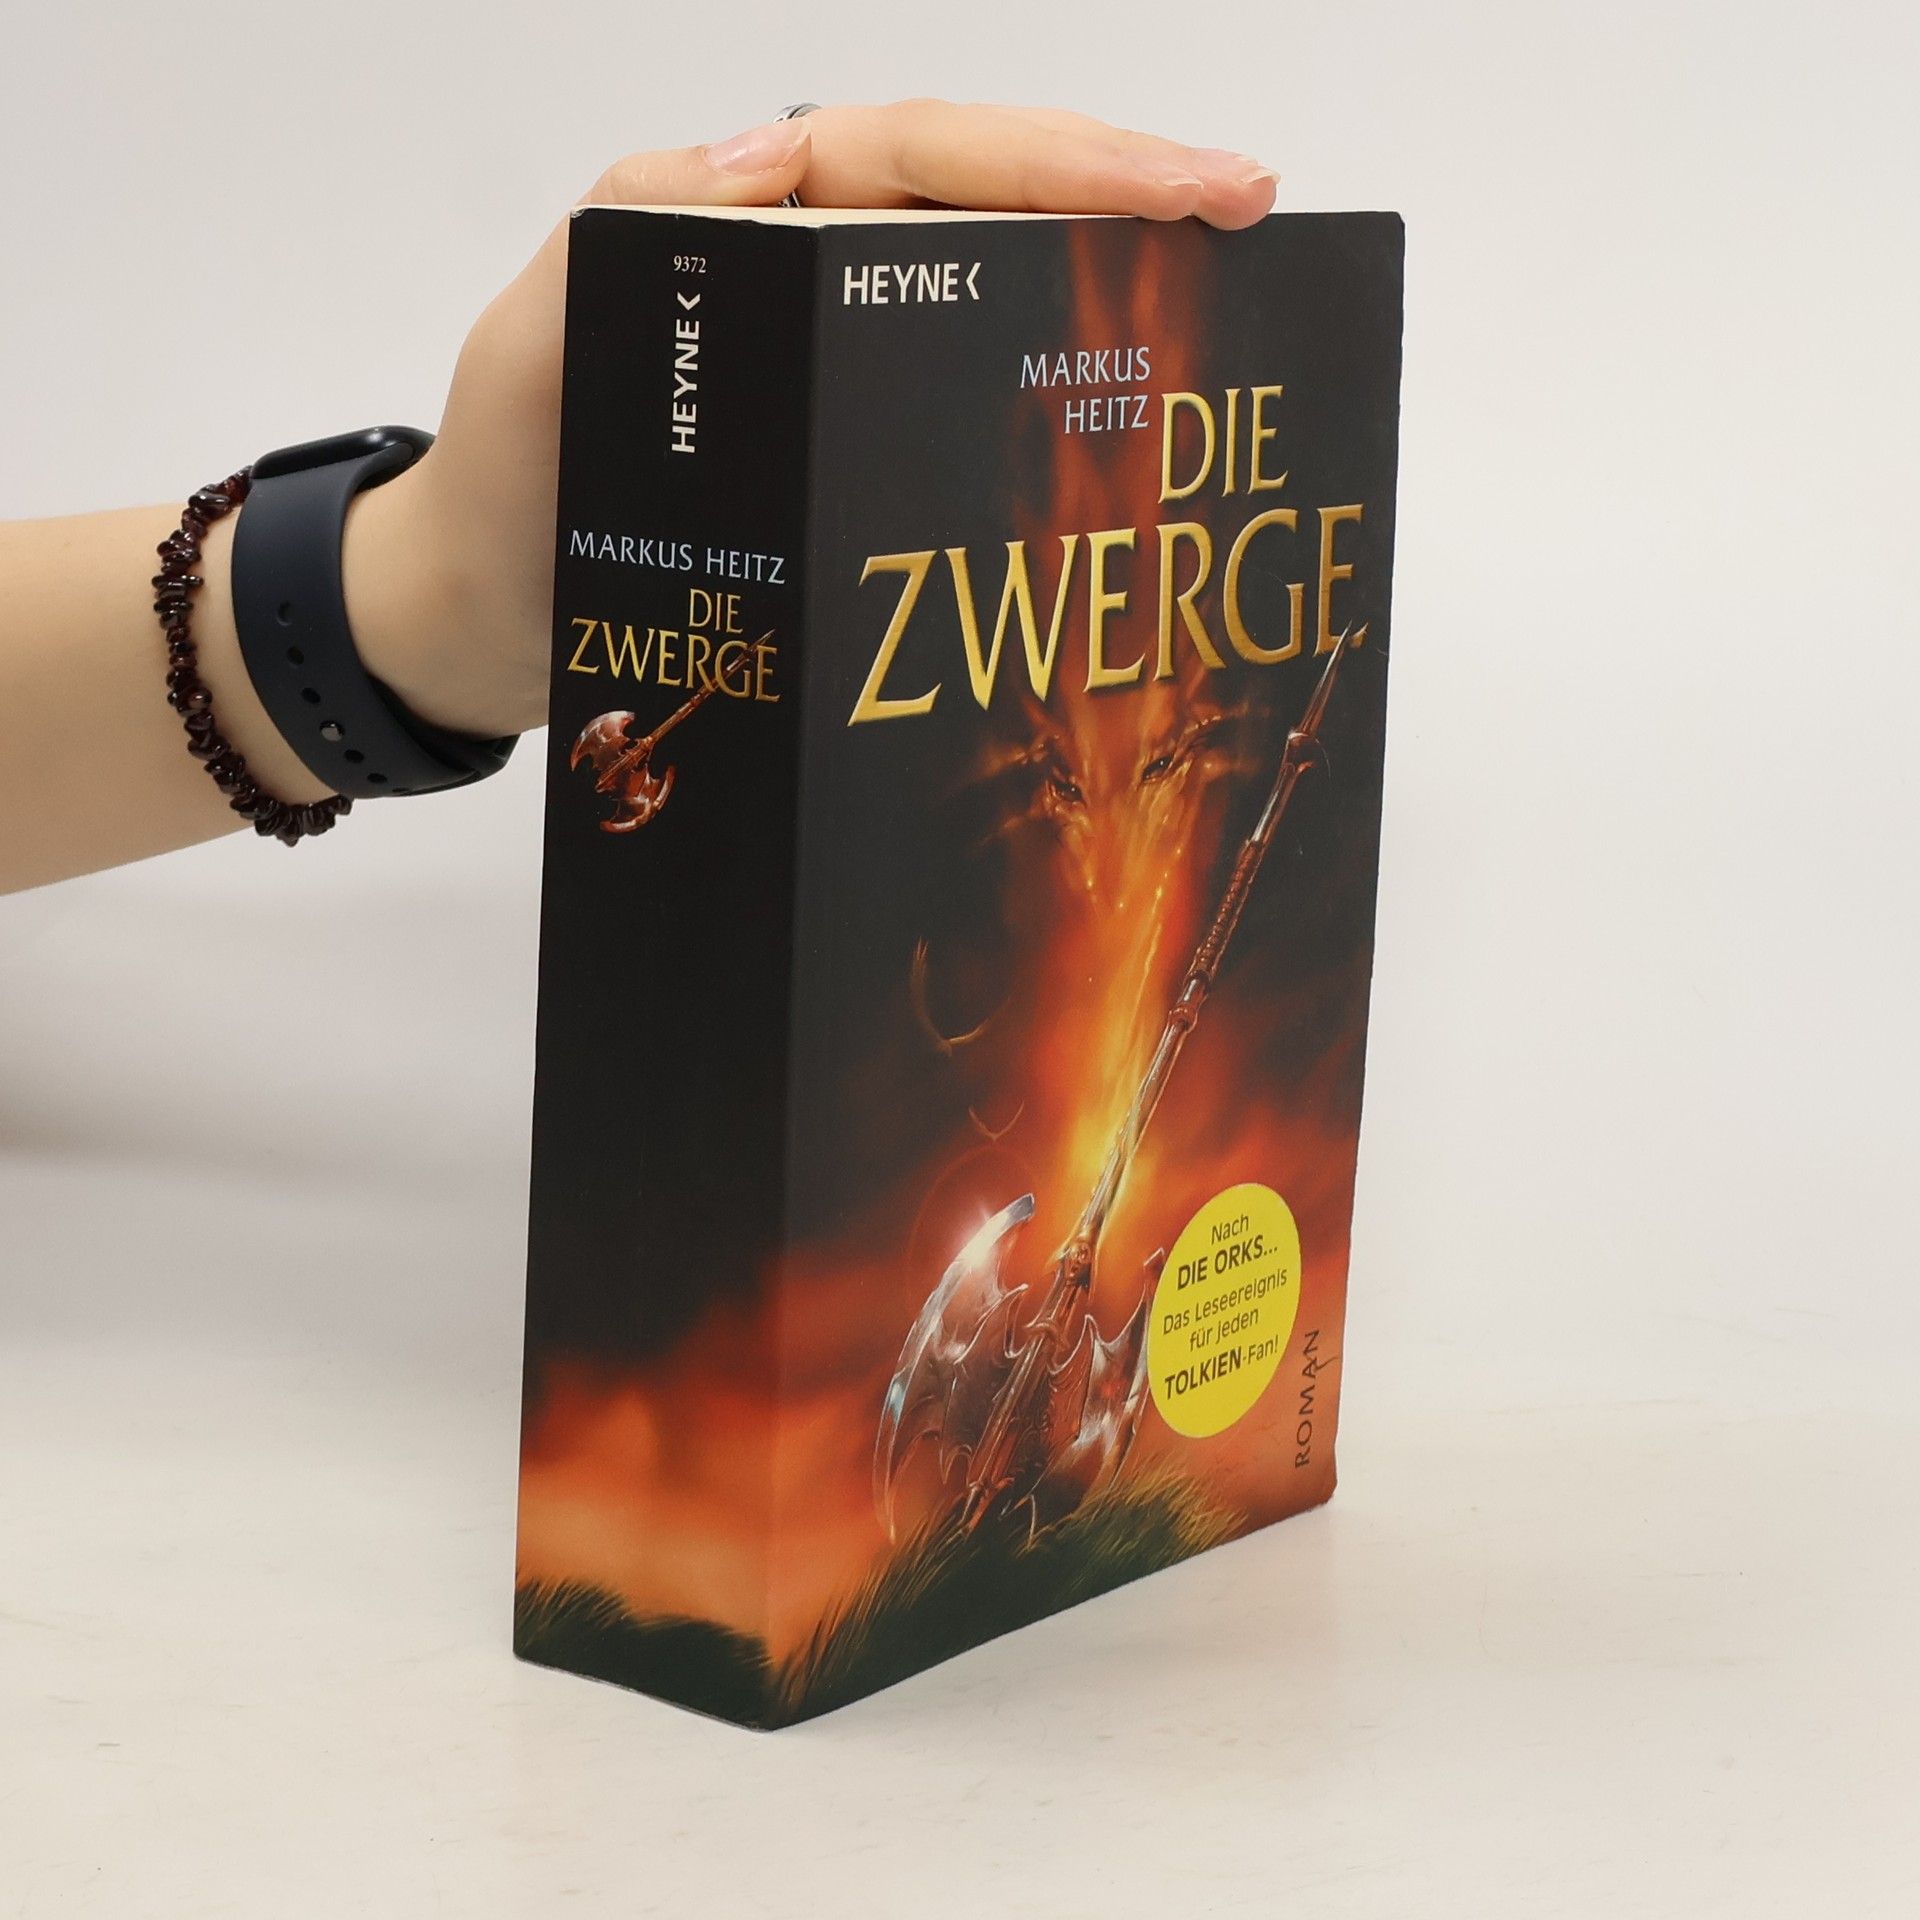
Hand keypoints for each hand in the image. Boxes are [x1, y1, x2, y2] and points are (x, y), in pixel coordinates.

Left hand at [344, 102, 1277, 742]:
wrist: (486, 617)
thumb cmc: (503, 483)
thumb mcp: (533, 340)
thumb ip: (630, 232)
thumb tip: (781, 162)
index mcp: (748, 222)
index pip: (925, 157)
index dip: (1061, 159)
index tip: (1189, 186)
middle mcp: (808, 273)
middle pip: (987, 201)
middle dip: (1123, 195)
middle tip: (1252, 215)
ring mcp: (835, 359)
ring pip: (989, 291)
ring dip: (1103, 285)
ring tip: (1218, 307)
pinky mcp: (844, 444)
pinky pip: (958, 394)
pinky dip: (1042, 398)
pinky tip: (1118, 430)